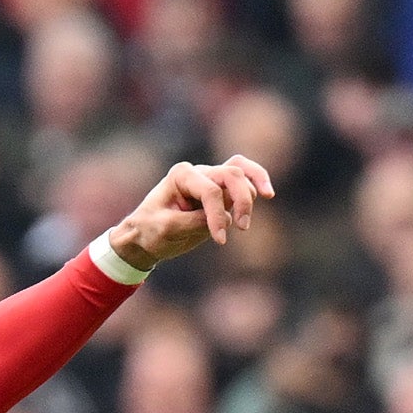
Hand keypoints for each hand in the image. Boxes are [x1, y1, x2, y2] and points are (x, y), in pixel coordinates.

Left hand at [102, 156, 272, 273]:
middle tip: (243, 228)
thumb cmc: (149, 230)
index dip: (219, 215)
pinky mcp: (219, 190)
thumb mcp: (167, 229)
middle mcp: (197, 172)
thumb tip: (226, 218)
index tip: (220, 240)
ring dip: (248, 197)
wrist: (144, 235)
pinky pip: (243, 175)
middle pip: (232, 175)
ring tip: (243, 224)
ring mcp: (209, 179)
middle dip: (242, 201)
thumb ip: (195, 221)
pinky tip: (268, 193)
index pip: (211, 191)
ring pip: (241, 174)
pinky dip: (257, 180)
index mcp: (181, 176)